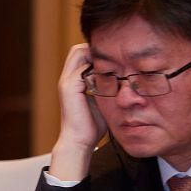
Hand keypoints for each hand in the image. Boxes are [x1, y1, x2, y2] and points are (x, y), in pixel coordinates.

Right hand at [49, 44, 108, 179]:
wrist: (79, 141)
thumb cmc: (92, 126)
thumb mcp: (102, 102)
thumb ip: (107, 89)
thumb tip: (124, 82)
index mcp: (73, 81)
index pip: (82, 55)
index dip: (98, 53)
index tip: (117, 57)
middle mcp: (67, 78)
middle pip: (78, 49)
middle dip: (97, 50)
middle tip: (117, 57)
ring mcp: (67, 81)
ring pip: (79, 53)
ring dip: (97, 56)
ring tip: (115, 63)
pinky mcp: (70, 86)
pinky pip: (84, 67)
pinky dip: (99, 67)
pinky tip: (112, 74)